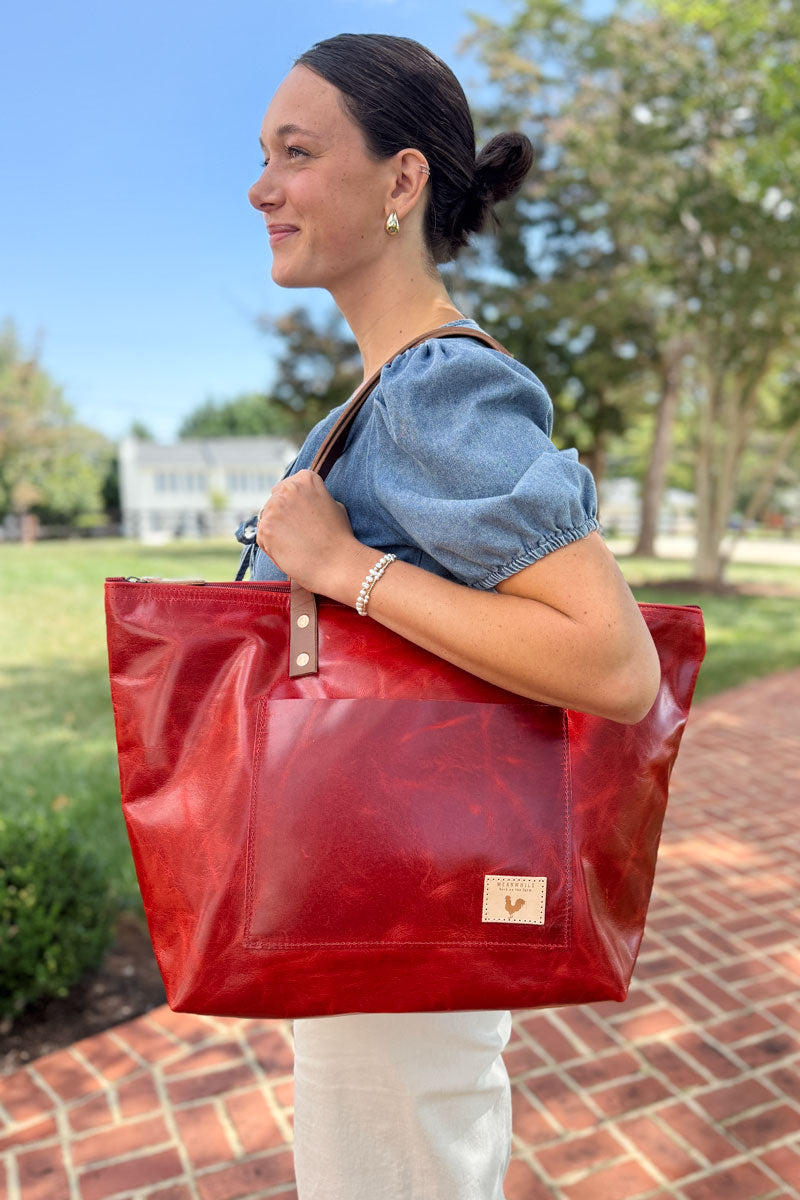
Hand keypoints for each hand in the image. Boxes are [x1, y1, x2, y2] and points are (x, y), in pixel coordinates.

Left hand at [256, 470, 365, 596]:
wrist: (336, 563)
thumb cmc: (339, 537)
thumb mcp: (334, 505)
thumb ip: (314, 498)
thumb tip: (302, 501)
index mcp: (306, 480)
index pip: (287, 486)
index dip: (293, 504)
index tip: (302, 516)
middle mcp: (288, 489)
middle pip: (274, 500)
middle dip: (282, 515)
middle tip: (298, 532)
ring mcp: (273, 508)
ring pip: (266, 518)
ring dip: (276, 529)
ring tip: (296, 543)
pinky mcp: (264, 528)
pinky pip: (262, 535)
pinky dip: (272, 545)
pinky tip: (289, 551)